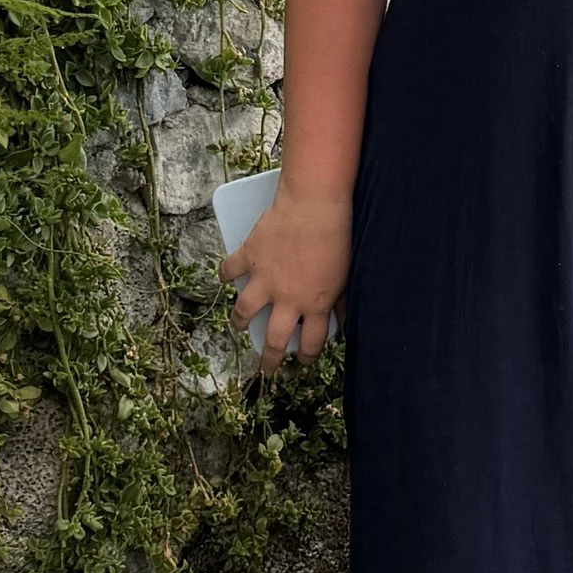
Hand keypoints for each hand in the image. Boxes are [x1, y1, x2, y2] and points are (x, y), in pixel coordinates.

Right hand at [220, 183, 351, 374]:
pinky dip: (225, 274)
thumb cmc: (339, 236)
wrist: (315, 204)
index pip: (311, 342)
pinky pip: (230, 270)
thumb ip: (341, 300)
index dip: (308, 356)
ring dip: (240, 322)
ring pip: (245, 312)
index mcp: (315, 304)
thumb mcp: (348, 275)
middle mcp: (288, 298)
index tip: (304, 360)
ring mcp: (265, 279)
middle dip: (270, 360)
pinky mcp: (250, 256)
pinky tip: (224, 278)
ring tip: (240, 326)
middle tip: (266, 369)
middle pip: (275, 340)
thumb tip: (343, 321)